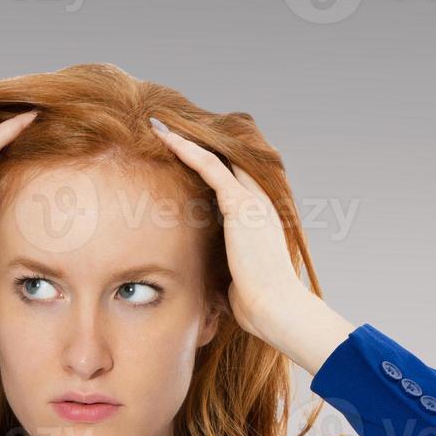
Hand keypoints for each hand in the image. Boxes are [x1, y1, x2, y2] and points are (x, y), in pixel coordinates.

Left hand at [148, 116, 353, 373]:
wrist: (276, 307)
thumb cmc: (258, 304)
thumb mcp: (238, 280)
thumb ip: (226, 271)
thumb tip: (213, 285)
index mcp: (260, 219)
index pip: (234, 183)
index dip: (210, 166)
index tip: (185, 157)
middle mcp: (259, 204)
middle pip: (226, 162)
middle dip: (198, 145)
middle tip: (168, 129)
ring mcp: (252, 201)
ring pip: (215, 159)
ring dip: (186, 141)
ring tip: (159, 127)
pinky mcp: (240, 204)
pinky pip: (209, 166)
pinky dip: (186, 149)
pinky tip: (165, 137)